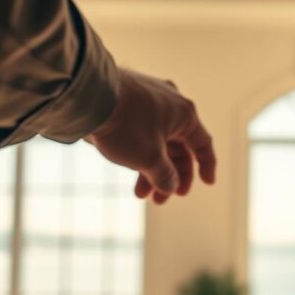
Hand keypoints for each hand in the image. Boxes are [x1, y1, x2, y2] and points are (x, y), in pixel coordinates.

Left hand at [87, 68, 215, 203]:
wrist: (87, 95)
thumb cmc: (125, 124)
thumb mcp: (149, 159)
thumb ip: (165, 177)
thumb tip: (170, 186)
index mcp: (185, 113)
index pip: (203, 144)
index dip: (207, 166)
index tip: (207, 184)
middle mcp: (170, 102)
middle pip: (177, 147)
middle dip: (170, 176)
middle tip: (161, 199)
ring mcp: (148, 98)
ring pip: (157, 140)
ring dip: (151, 168)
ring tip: (138, 193)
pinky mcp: (128, 98)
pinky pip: (141, 129)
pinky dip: (139, 150)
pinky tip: (126, 165)